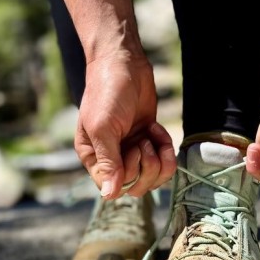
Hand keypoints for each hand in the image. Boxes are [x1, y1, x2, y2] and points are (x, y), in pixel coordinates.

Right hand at [75, 52, 176, 199]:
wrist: (124, 63)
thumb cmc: (107, 92)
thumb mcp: (104, 128)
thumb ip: (108, 162)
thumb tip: (108, 195)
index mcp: (93, 157)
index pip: (113, 188)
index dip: (129, 176)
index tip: (132, 150)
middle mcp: (111, 157)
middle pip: (136, 186)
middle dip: (147, 168)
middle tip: (144, 142)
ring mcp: (131, 150)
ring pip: (152, 177)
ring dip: (159, 160)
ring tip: (153, 137)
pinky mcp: (148, 140)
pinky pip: (163, 160)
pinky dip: (166, 148)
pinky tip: (157, 130)